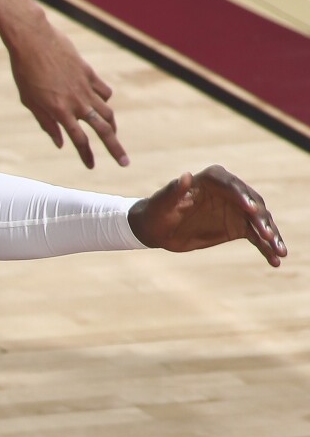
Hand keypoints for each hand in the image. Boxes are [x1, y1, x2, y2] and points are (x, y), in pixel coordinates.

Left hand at [8, 22, 127, 168]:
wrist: (33, 40)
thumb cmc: (25, 72)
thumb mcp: (30, 101)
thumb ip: (46, 122)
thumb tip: (60, 143)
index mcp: (59, 111)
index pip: (79, 140)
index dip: (86, 155)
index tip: (91, 167)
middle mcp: (77, 102)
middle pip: (102, 129)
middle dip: (114, 147)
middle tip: (124, 162)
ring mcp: (85, 87)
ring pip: (107, 111)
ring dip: (112, 125)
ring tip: (113, 133)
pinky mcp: (89, 73)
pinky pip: (104, 91)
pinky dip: (105, 100)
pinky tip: (102, 105)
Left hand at [128, 166, 286, 266]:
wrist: (157, 228)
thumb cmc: (157, 210)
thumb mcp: (161, 203)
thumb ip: (174, 190)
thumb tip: (185, 176)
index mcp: (212, 179)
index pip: (231, 185)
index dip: (242, 196)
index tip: (250, 210)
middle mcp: (230, 192)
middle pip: (252, 203)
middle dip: (261, 219)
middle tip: (268, 235)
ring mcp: (236, 210)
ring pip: (259, 221)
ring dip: (271, 236)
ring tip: (280, 252)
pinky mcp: (238, 226)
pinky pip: (257, 237)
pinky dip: (266, 248)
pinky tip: (276, 260)